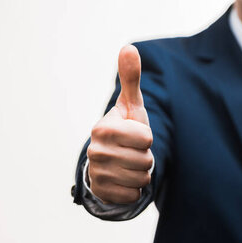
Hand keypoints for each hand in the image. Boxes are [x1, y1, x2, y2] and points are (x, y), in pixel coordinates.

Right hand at [86, 45, 153, 203]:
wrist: (110, 161)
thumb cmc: (125, 129)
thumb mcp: (131, 106)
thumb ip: (130, 79)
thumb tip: (128, 47)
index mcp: (102, 129)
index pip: (146, 139)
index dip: (146, 138)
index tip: (134, 136)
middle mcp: (95, 152)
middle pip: (145, 160)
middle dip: (145, 157)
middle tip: (132, 152)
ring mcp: (97, 174)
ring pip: (141, 179)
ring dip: (141, 173)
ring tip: (129, 165)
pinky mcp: (101, 193)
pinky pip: (133, 195)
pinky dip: (134, 190)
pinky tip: (124, 180)